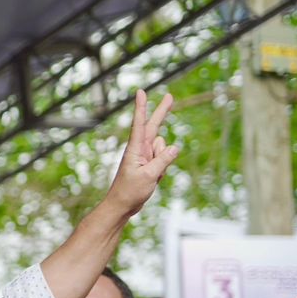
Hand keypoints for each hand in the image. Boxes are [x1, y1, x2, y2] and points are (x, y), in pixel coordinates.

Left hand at [104, 90, 178, 217]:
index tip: (141, 92)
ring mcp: (145, 155)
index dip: (141, 107)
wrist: (122, 205)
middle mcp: (139, 149)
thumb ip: (162, 161)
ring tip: (151, 175)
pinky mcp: (149, 163)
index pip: (139, 124)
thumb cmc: (130, 191)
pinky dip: (163, 169)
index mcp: (135, 149)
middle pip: (154, 126)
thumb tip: (174, 147)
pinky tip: (153, 179)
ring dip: (163, 161)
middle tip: (170, 96)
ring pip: (163, 148)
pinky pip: (164, 160)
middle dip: (162, 111)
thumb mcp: (149, 176)